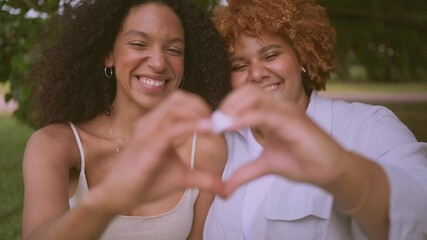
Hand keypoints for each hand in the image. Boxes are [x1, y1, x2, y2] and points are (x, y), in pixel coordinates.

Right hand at [90, 90, 224, 214]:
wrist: (118, 197)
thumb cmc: (146, 183)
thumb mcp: (182, 179)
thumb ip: (204, 179)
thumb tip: (226, 189)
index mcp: (157, 125)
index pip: (180, 101)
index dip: (200, 106)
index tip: (216, 121)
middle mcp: (150, 124)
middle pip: (178, 99)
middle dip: (201, 106)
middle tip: (217, 122)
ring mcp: (146, 133)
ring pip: (174, 108)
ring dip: (198, 113)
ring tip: (214, 126)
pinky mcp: (146, 147)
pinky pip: (170, 129)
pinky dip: (192, 126)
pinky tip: (207, 131)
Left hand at [203, 85, 348, 196]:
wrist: (330, 171)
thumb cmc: (303, 162)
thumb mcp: (266, 166)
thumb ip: (245, 172)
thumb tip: (224, 187)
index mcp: (272, 113)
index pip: (245, 98)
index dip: (226, 107)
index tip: (210, 124)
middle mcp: (279, 107)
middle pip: (247, 91)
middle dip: (227, 104)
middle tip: (213, 123)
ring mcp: (287, 111)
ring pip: (254, 96)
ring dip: (232, 108)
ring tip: (219, 125)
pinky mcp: (293, 121)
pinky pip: (264, 113)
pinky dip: (243, 118)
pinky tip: (230, 127)